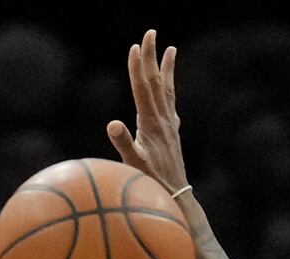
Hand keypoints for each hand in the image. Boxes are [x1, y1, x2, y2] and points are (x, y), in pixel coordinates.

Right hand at [106, 29, 189, 195]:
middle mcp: (163, 119)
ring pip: (166, 89)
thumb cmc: (152, 183)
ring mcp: (169, 124)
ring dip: (166, 68)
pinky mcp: (172, 131)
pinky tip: (169, 86)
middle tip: (150, 33)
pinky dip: (169, 88)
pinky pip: (170, 102)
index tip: (135, 47)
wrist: (177, 195)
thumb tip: (112, 123)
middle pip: (155, 81)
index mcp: (150, 123)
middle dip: (152, 56)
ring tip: (171, 48)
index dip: (137, 67)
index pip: (142, 88)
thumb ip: (123, 143)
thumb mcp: (133, 164)